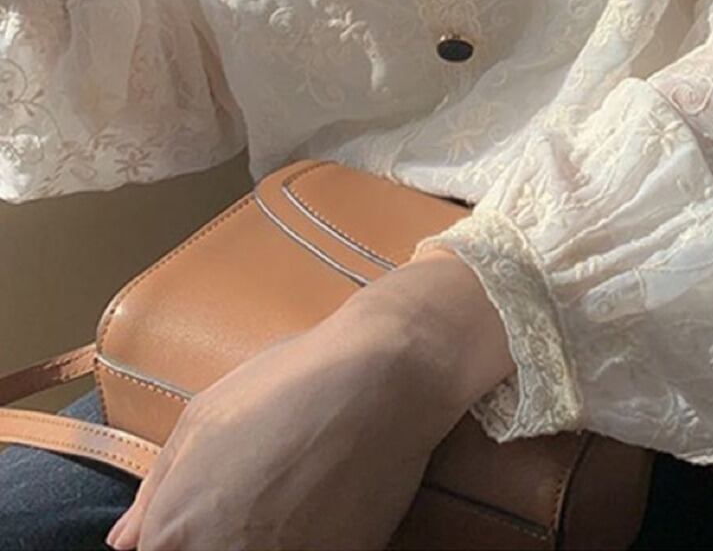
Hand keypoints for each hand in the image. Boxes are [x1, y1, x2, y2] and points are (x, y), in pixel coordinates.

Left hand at [106, 249, 515, 550]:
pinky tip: (321, 507)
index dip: (184, 538)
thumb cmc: (291, 382)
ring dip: (270, 540)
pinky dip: (310, 542)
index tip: (205, 520)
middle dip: (226, 539)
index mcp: (174, 534)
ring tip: (292, 500)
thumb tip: (127, 542)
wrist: (386, 378)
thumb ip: (159, 488)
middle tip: (261, 497)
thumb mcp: (206, 415)